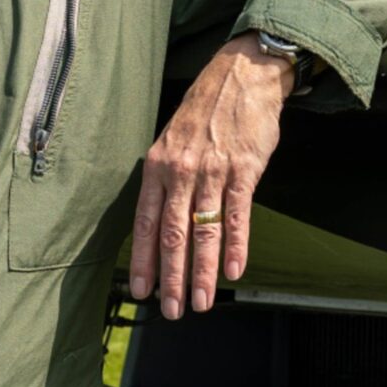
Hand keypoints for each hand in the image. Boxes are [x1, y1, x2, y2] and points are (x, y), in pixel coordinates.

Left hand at [130, 32, 291, 318]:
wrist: (242, 75)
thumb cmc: (205, 112)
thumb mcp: (172, 140)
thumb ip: (166, 180)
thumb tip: (159, 223)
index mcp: (157, 167)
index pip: (144, 223)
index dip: (142, 260)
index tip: (142, 291)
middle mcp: (180, 171)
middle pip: (172, 234)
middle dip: (171, 278)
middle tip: (172, 311)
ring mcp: (212, 171)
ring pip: (203, 231)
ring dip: (202, 272)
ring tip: (201, 302)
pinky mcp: (244, 169)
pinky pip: (237, 215)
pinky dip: (235, 246)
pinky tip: (232, 272)